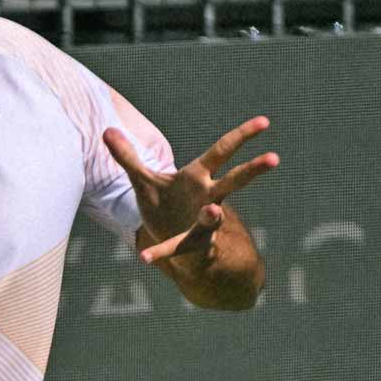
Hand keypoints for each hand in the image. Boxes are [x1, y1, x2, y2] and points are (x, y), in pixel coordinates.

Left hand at [103, 116, 278, 264]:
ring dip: (213, 216)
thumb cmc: (164, 205)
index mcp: (198, 177)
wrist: (169, 240)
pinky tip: (145, 258)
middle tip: (274, 158)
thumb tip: (106, 131)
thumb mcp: (143, 179)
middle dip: (253, 170)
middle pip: (234, 180)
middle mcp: (207, 198)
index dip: (242, 135)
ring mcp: (203, 223)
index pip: (223, 150)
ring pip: (213, 218)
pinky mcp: (191, 245)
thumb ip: (126, 156)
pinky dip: (160, 253)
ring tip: (214, 212)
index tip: (265, 122)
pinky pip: (177, 248)